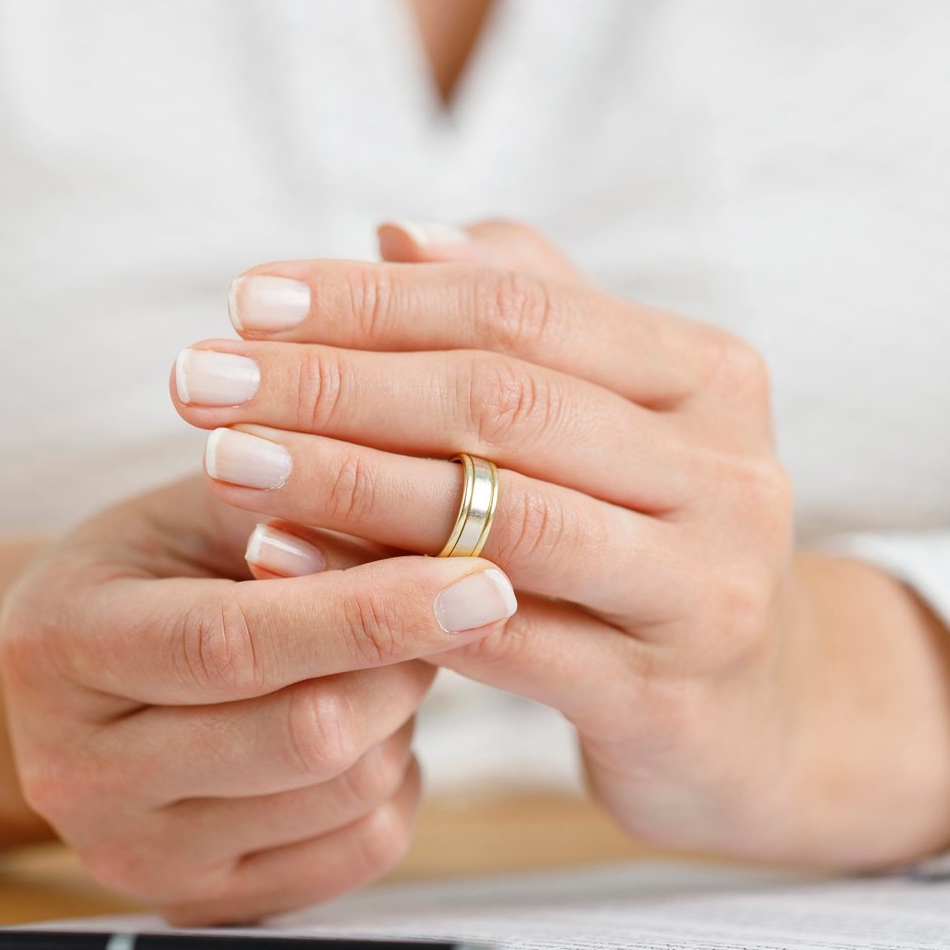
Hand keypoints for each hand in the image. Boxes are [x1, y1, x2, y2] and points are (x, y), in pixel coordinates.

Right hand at [0, 477, 517, 922]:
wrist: (72, 675)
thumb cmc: (155, 563)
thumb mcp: (202, 501)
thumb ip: (300, 508)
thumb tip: (437, 534)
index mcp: (58, 642)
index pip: (233, 645)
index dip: (368, 614)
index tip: (480, 582)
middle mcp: (76, 770)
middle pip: (304, 733)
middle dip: (402, 660)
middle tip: (440, 605)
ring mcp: (132, 853)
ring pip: (347, 791)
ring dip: (399, 714)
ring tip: (372, 662)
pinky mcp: (195, 904)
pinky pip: (359, 852)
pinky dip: (394, 780)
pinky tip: (361, 729)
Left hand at [170, 221, 949, 866]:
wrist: (748, 718)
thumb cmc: (645, 536)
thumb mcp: (608, 414)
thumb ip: (520, 315)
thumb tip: (392, 231)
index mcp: (712, 374)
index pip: (522, 304)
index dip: (374, 298)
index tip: (247, 297)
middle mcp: (730, 472)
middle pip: (502, 401)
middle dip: (334, 382)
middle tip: (201, 377)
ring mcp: (707, 588)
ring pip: (498, 514)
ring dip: (341, 478)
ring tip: (222, 457)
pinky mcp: (662, 696)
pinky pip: (496, 633)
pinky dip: (376, 590)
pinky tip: (274, 556)